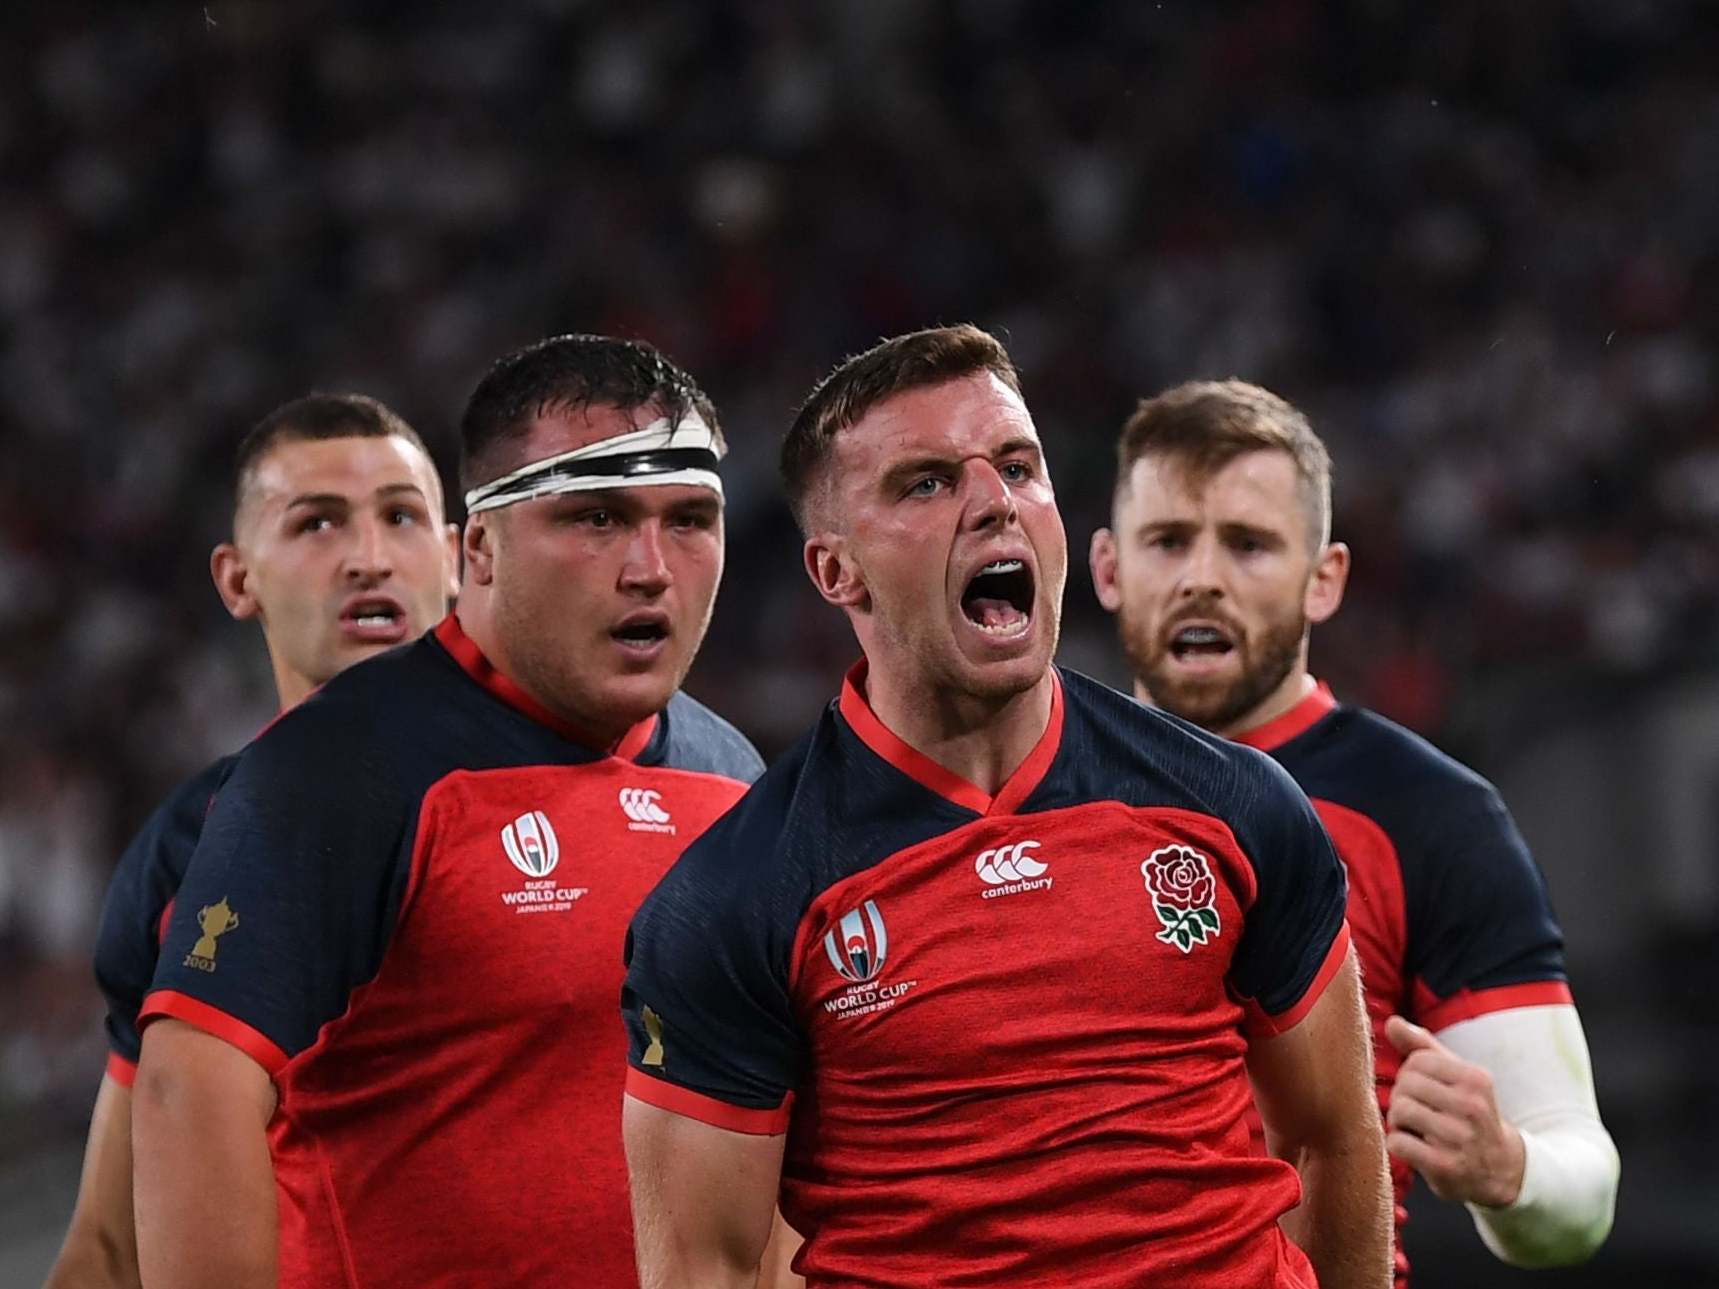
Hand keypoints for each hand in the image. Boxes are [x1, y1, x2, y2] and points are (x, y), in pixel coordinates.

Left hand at [1383, 1015, 1525, 1207]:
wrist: (1499, 1168)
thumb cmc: (1468, 1113)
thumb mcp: (1456, 1076)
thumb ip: (1422, 1046)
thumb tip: (1393, 1023)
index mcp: (1476, 1079)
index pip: (1417, 1061)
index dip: (1410, 1074)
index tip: (1424, 1090)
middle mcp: (1472, 1107)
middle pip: (1405, 1085)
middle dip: (1402, 1097)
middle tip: (1418, 1111)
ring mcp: (1460, 1138)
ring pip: (1399, 1111)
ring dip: (1398, 1121)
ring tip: (1415, 1128)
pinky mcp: (1445, 1166)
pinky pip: (1397, 1142)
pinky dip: (1397, 1144)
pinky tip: (1415, 1147)